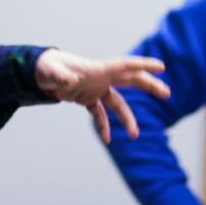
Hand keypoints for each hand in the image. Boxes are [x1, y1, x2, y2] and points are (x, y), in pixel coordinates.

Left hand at [34, 49, 169, 142]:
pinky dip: (104, 125)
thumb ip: (62, 77)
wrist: (39, 73)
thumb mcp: (52, 73)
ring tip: (135, 135)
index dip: (143, 65)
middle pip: (131, 80)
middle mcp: (101, 78)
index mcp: (98, 69)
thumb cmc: (47, 68)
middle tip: (166, 94)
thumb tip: (71, 82)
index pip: (125, 65)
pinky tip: (108, 139)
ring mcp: (95, 88)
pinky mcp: (87, 98)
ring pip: (118, 103)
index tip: (161, 67)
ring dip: (127, 118)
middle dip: (149, 86)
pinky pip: (100, 114)